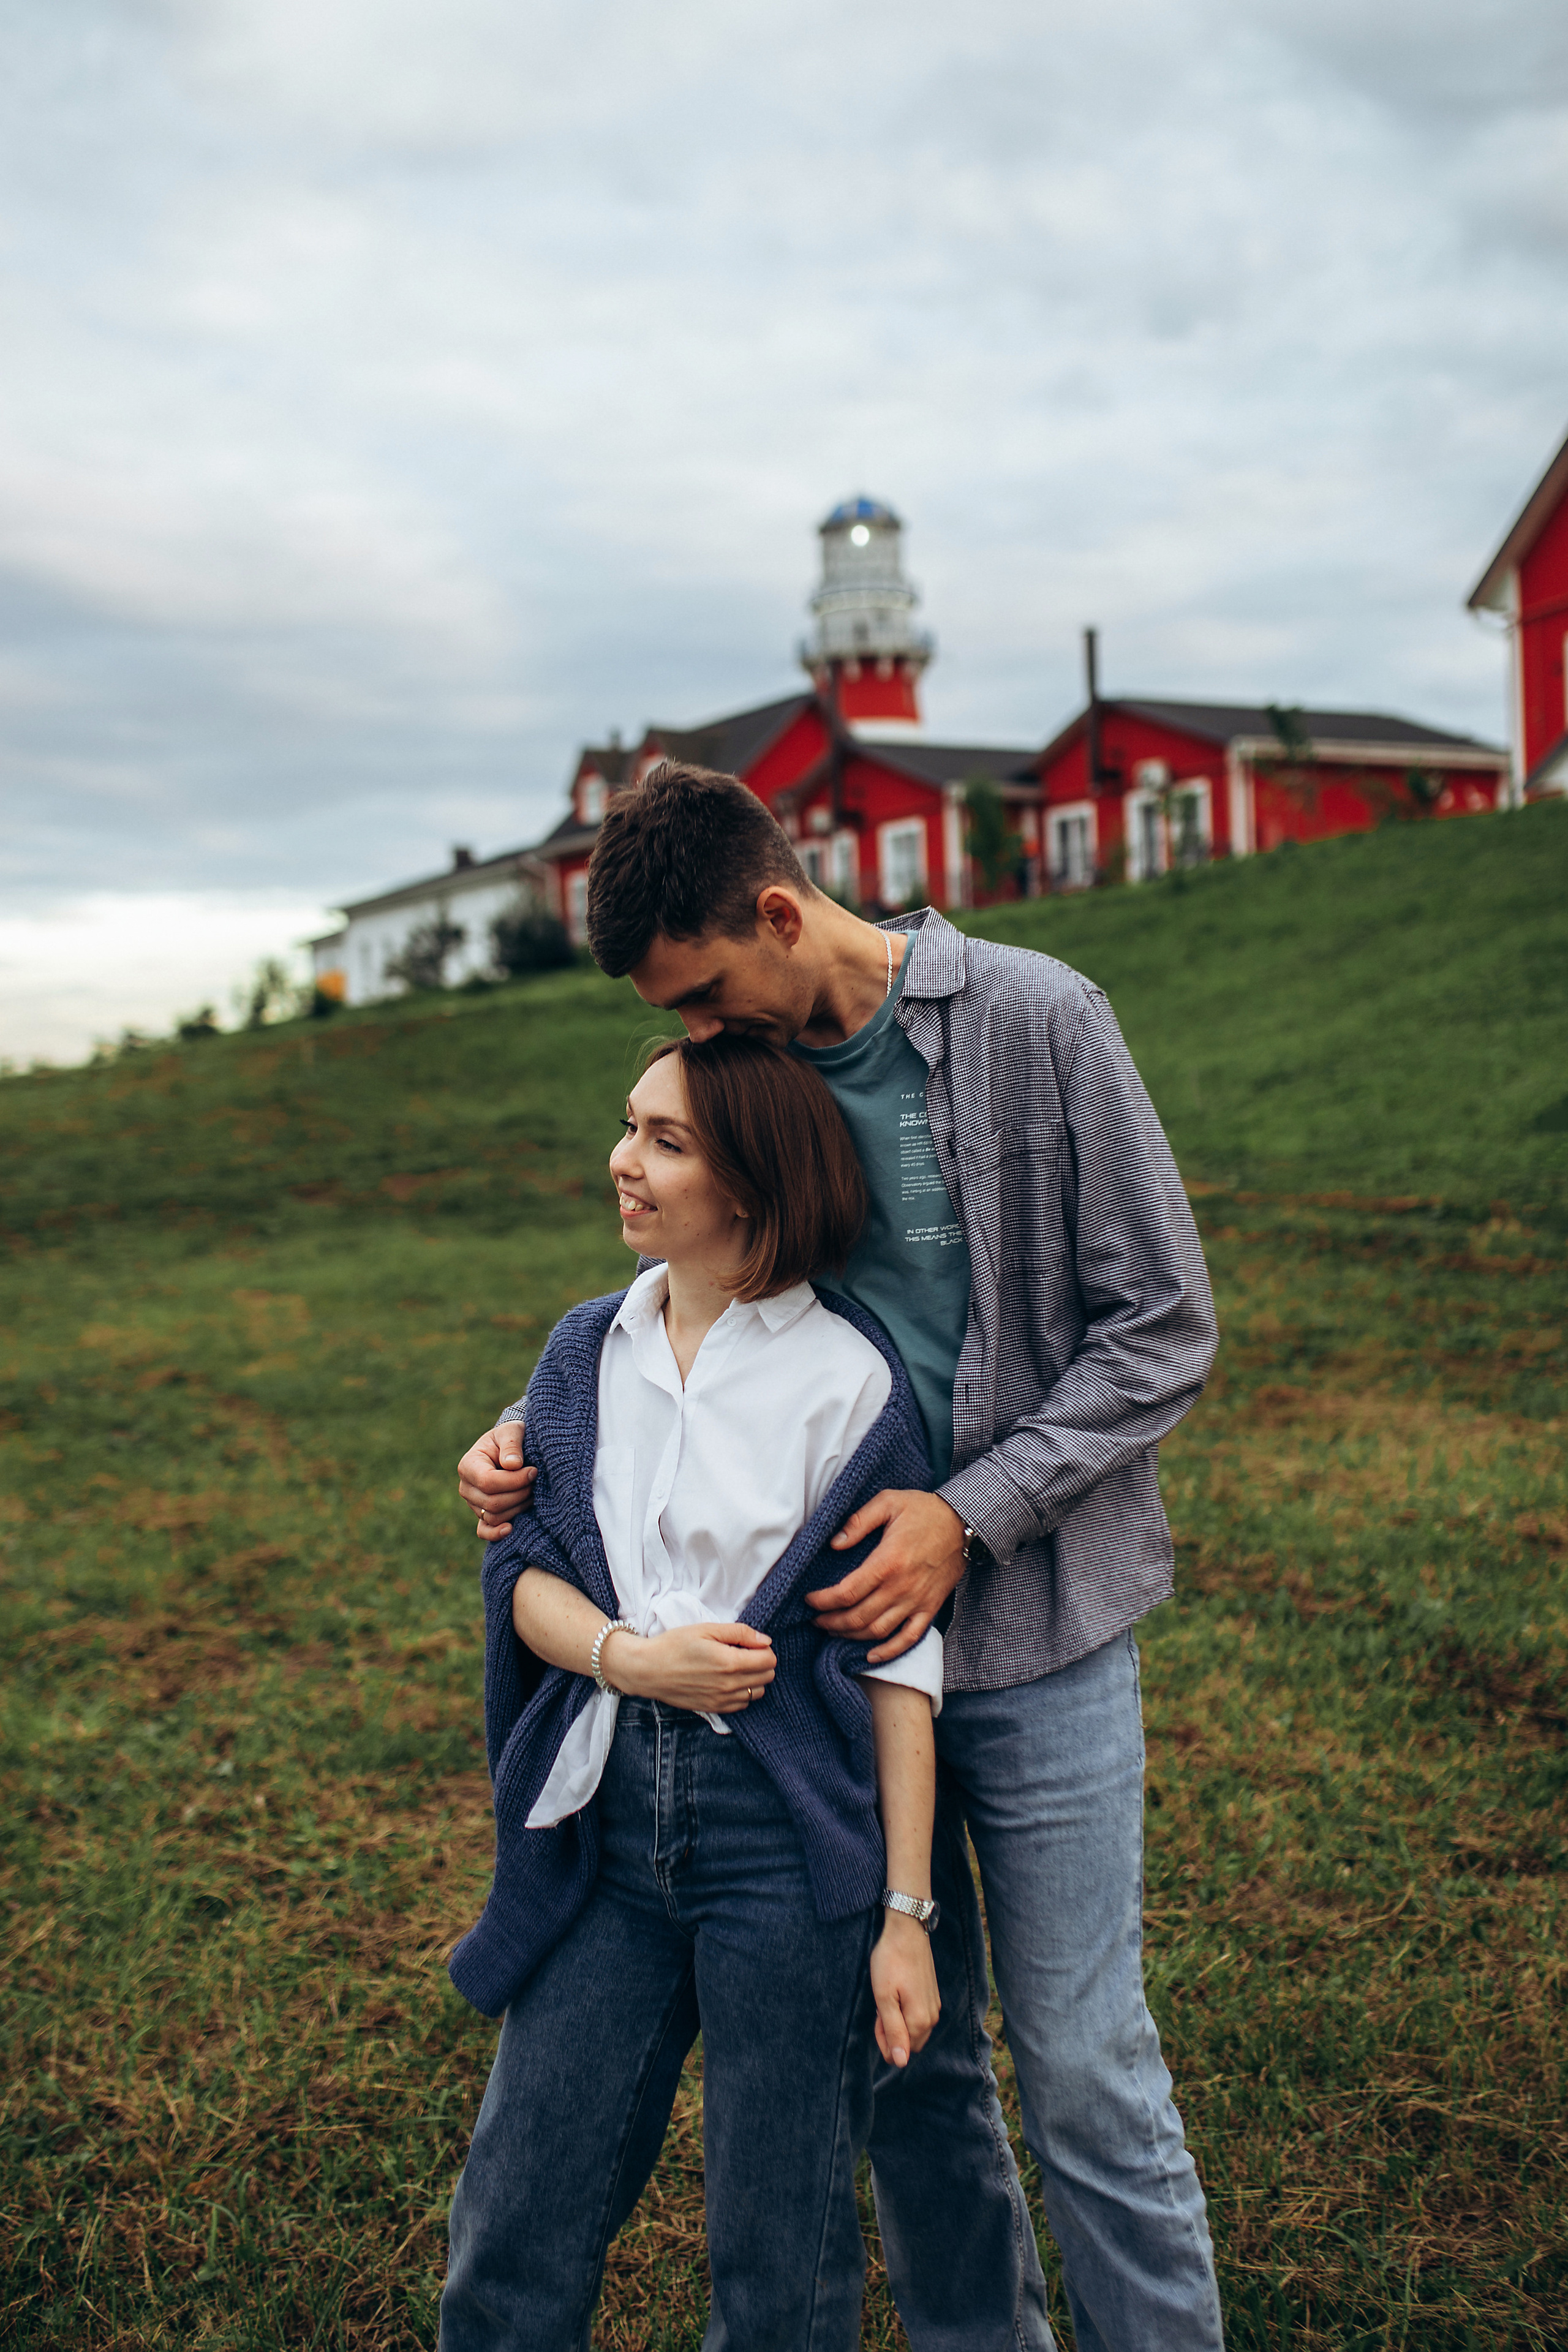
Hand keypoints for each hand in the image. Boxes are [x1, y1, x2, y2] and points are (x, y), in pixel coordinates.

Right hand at [458, 1423, 536, 1541]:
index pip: (488, 1482)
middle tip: (536, 1482)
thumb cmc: (510, 1437)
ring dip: (518, 1507)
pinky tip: (511, 1529)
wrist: (510, 1449)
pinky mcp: (482, 1515)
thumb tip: (512, 1465)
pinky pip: (484, 1531)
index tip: (534, 1471)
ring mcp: (473, 1503)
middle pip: (492, 1503)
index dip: (514, 1481)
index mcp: (468, 1465)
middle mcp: (466, 1487)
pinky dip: (496, 1533)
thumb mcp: (512, 1431)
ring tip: (532, 1492)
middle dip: (519, 1494)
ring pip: (495, 1517)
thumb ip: (511, 1445)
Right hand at [605, 1622, 776, 1712]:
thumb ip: (739, 1633)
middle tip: (743, 1652)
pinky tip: (727, 1680)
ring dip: (754, 1679)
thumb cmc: (675, 1645)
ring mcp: (722, 1700)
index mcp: (730, 1663)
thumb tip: (765, 1641)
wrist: (648, 1670)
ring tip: (735, 1666)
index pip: (769, 1660)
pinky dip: (742, 1692)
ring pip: (758, 1692)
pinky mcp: (714, 1709)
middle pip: (767, 1677)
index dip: (763, 1648)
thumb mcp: (706, 1629)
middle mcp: (730, 1686)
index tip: (749, 1643)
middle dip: (761, 1662)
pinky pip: (742, 1704)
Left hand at [806, 1490, 965, 1663]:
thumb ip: (858, 1521)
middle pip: (858, 1617)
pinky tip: (871, 1655)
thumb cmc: (924, 1510)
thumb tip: (834, 1543)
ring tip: (834, 1631)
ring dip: (852, 1635)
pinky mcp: (930, 1608)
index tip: (809, 1600)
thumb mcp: (888, 1502)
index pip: (847, 1592)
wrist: (964, 1523)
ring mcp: (917, 1601)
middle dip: (832, 1622)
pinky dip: (889, 1651)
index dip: (824, 1601)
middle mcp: (901, 1587)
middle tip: (816, 1619)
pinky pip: (909, 1638)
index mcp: (887, 1562)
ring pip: (878, 1631)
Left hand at [870, 1914, 939, 2067]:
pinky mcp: (933, 1995)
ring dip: (899, 2022)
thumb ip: (893, 2031)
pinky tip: (897, 1992)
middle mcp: (932, 2017)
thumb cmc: (891, 1961)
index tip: (876, 2019)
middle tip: (880, 2008)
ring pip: (915, 2030)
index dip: (884, 2041)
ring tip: (888, 1998)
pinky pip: (919, 2016)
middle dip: (892, 2034)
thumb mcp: (884, 1997)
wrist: (907, 1930)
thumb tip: (900, 2063)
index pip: (901, 2053)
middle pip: (910, 2044)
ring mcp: (935, 2005)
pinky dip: (906, 2012)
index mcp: (920, 2021)